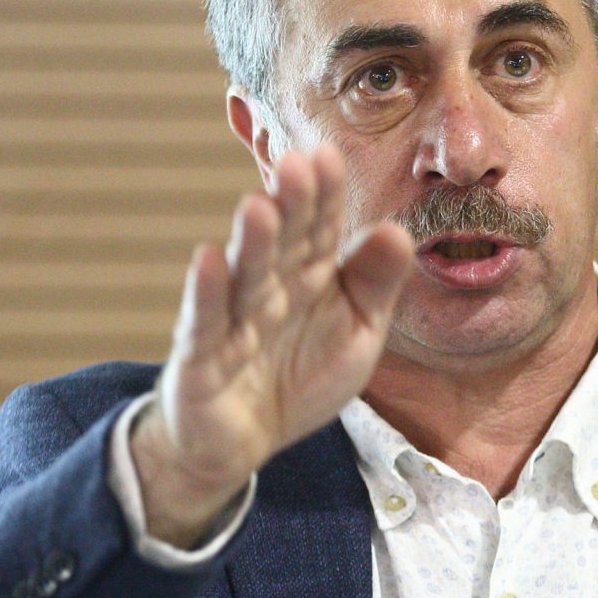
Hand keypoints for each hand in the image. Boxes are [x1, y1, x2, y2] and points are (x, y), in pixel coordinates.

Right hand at [130, 143, 413, 545]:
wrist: (243, 441)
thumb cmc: (302, 375)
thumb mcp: (358, 332)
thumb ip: (376, 284)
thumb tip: (397, 230)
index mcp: (310, 274)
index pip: (319, 228)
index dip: (324, 196)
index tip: (329, 157)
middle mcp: (271, 287)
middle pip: (282, 242)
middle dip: (289, 206)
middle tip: (296, 165)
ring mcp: (233, 318)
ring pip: (245, 276)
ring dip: (251, 243)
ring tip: (257, 206)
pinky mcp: (201, 357)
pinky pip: (206, 323)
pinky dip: (207, 294)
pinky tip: (207, 260)